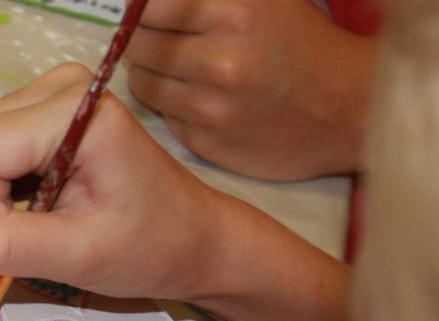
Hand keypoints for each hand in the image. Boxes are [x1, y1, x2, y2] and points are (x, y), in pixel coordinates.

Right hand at [0, 62, 232, 304]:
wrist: (193, 242)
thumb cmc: (151, 248)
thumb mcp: (78, 258)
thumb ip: (1, 237)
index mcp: (67, 108)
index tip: (16, 254)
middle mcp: (46, 90)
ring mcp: (34, 104)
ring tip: (7, 255)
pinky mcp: (27, 126)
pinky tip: (12, 233)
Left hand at [126, 0, 375, 179]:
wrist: (348, 109)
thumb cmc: (303, 43)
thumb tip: (144, 0)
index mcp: (236, 12)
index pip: (148, 6)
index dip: (142, 7)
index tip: (146, 10)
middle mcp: (219, 61)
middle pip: (137, 43)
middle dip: (143, 37)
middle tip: (165, 37)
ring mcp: (210, 107)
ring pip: (142, 82)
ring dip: (152, 72)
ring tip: (183, 67)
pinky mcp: (206, 141)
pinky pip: (162, 115)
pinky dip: (171, 105)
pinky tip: (201, 98)